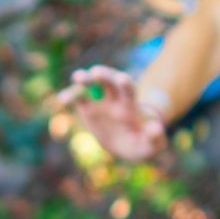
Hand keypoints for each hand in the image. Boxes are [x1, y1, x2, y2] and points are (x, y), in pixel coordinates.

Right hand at [52, 65, 167, 162]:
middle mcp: (115, 98)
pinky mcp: (87, 109)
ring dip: (84, 79)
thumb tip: (157, 127)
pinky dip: (70, 96)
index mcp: (131, 104)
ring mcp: (100, 102)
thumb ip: (155, 136)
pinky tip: (62, 99)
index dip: (125, 83)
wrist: (128, 146)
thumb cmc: (144, 144)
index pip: (128, 89)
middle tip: (95, 72)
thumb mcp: (153, 144)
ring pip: (91, 85)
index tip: (121, 79)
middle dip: (104, 75)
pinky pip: (77, 99)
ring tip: (77, 77)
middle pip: (109, 81)